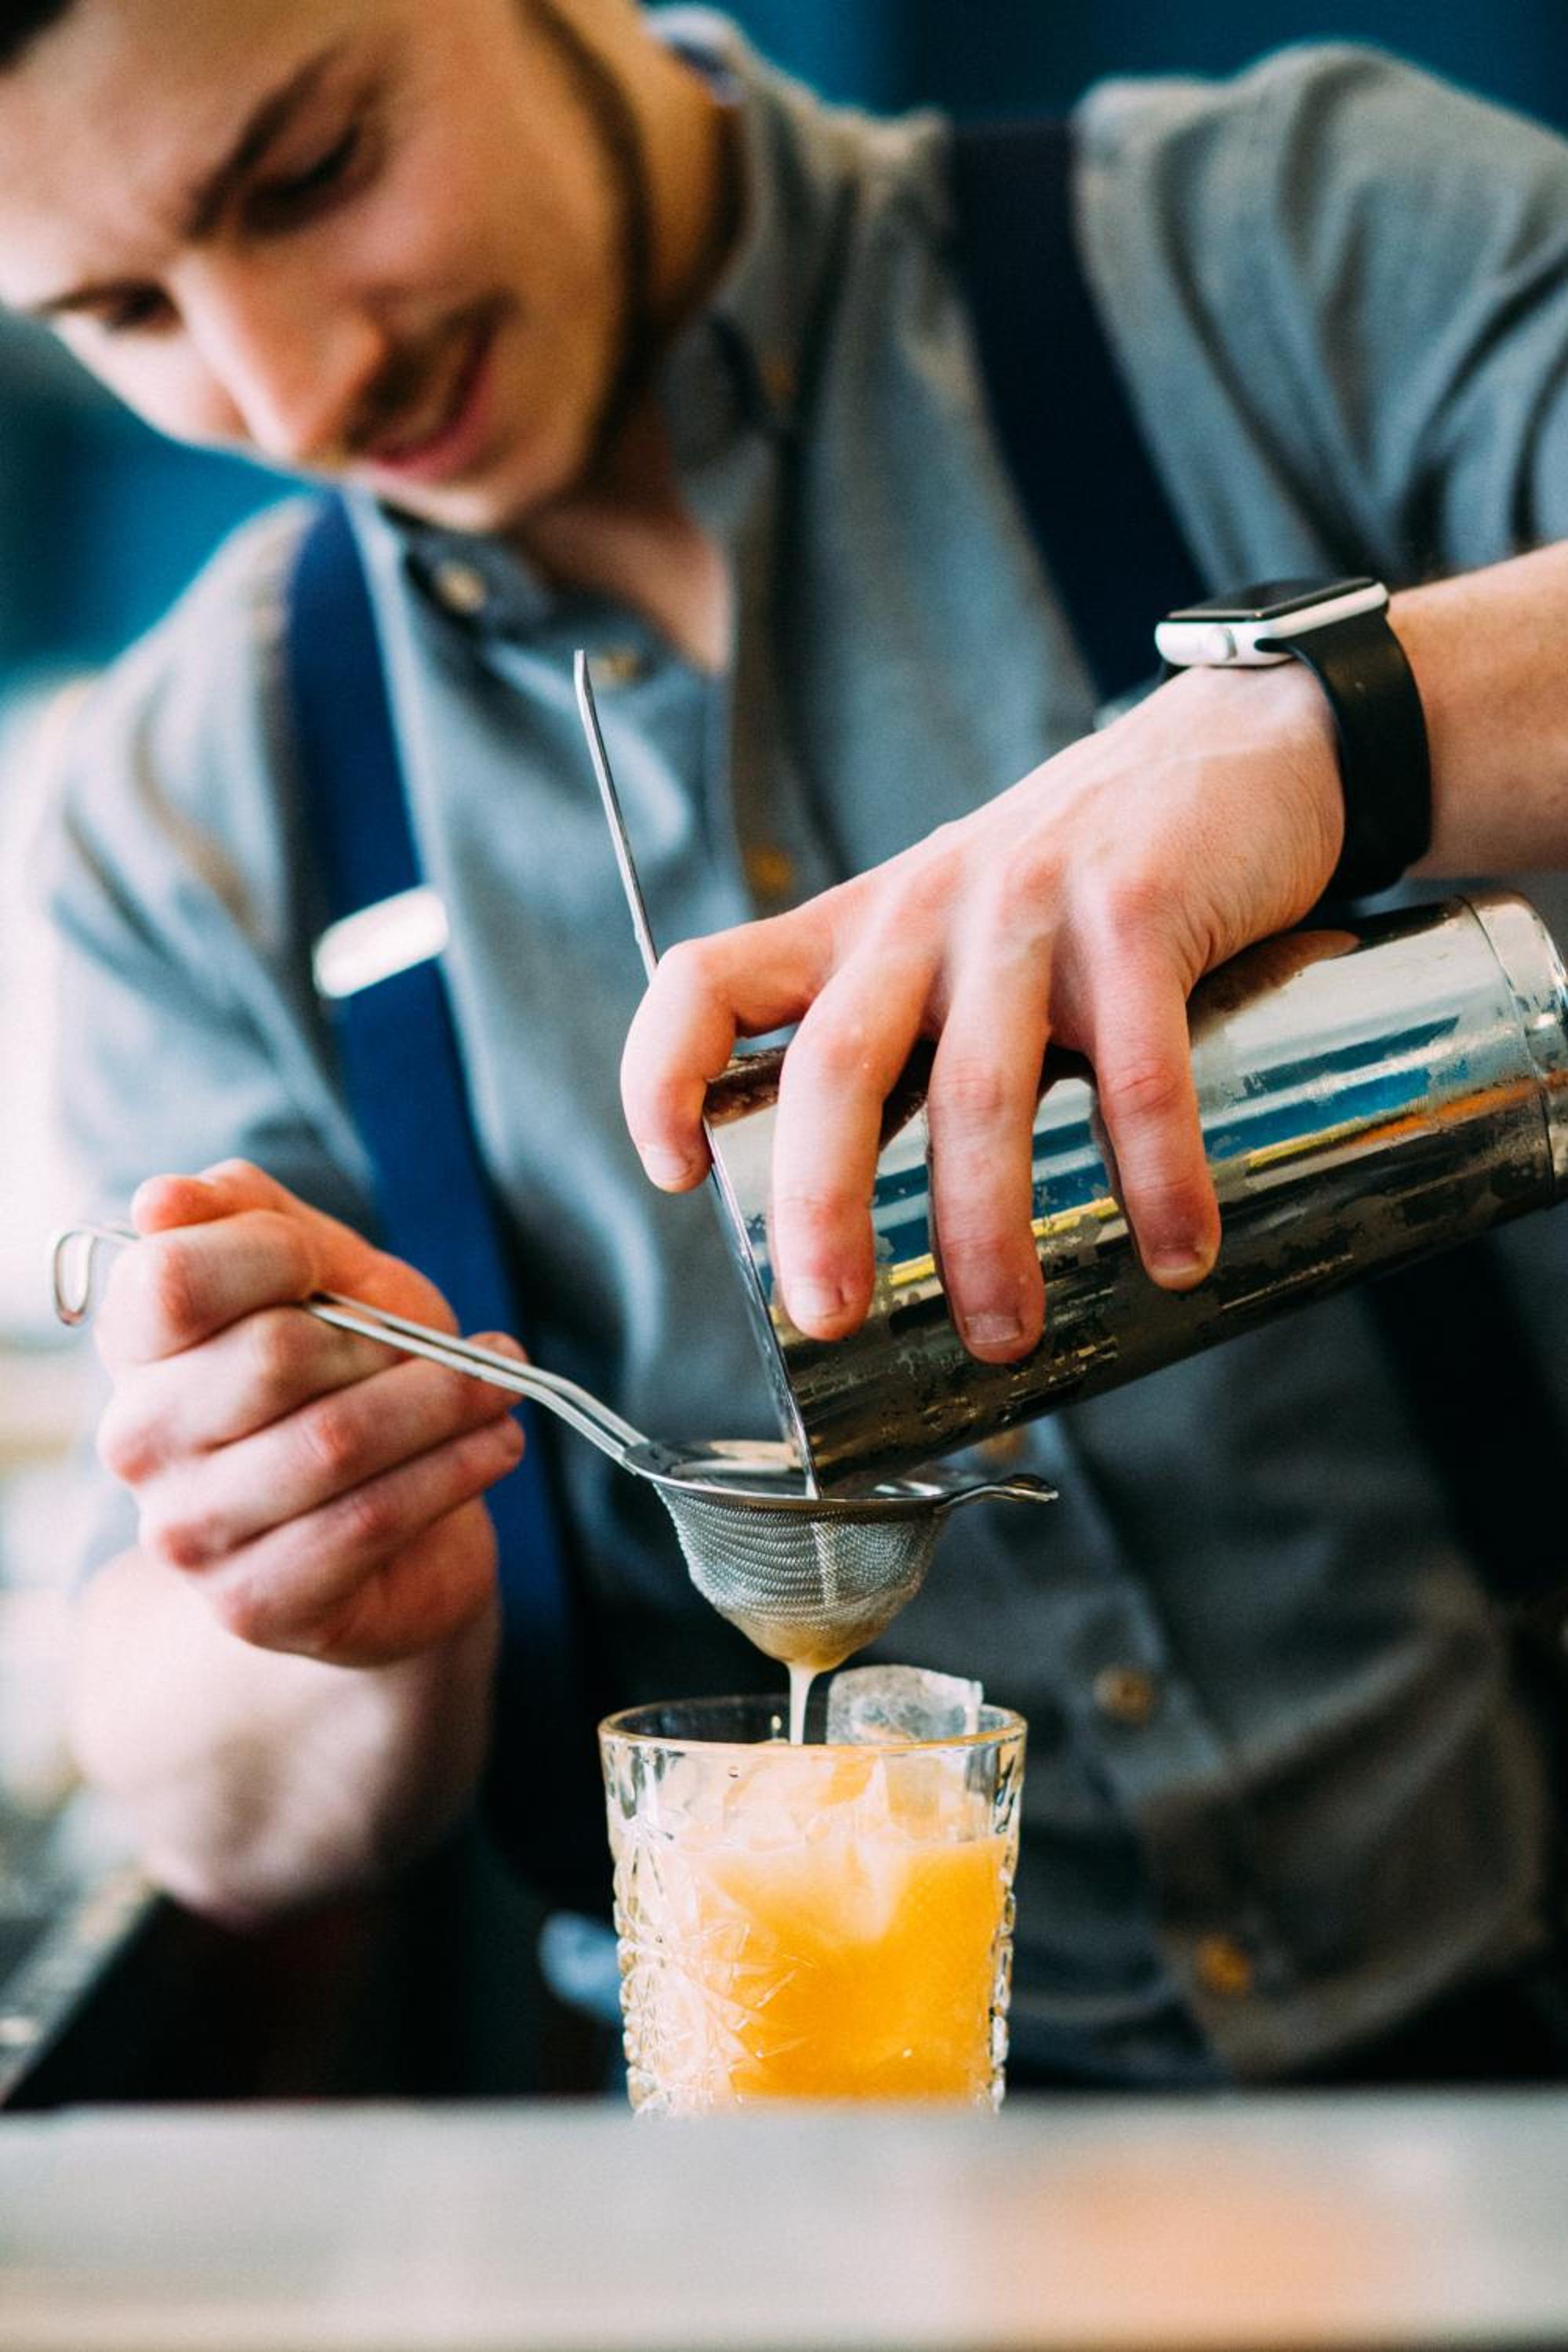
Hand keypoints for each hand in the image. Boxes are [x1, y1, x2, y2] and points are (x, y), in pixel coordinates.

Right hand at [92, 1161, 524, 1665]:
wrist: (391, 1541)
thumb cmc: (353, 1385)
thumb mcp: (325, 1281)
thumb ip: (255, 1220)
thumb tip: (163, 1197)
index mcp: (137, 1346)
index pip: (171, 1279)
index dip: (272, 1253)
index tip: (338, 1266)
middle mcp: (139, 1441)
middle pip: (274, 1355)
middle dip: (390, 1340)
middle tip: (466, 1347)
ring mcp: (188, 1531)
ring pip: (336, 1441)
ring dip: (447, 1403)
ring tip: (501, 1389)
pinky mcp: (253, 1603)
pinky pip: (371, 1518)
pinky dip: (455, 1470)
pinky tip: (498, 1443)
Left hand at [622, 663, 1343, 1360]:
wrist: (1239, 748)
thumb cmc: (1083, 879)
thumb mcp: (956, 929)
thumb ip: (909, 1026)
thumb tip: (878, 1208)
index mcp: (859, 926)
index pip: (709, 977)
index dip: (664, 1072)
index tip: (678, 1173)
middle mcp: (924, 912)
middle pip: (834, 1064)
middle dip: (821, 1205)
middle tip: (831, 1318)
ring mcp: (1030, 908)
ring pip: (979, 1089)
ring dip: (984, 1231)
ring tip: (1003, 1335)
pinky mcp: (1141, 910)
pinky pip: (1136, 1069)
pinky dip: (1155, 1176)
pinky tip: (1175, 1255)